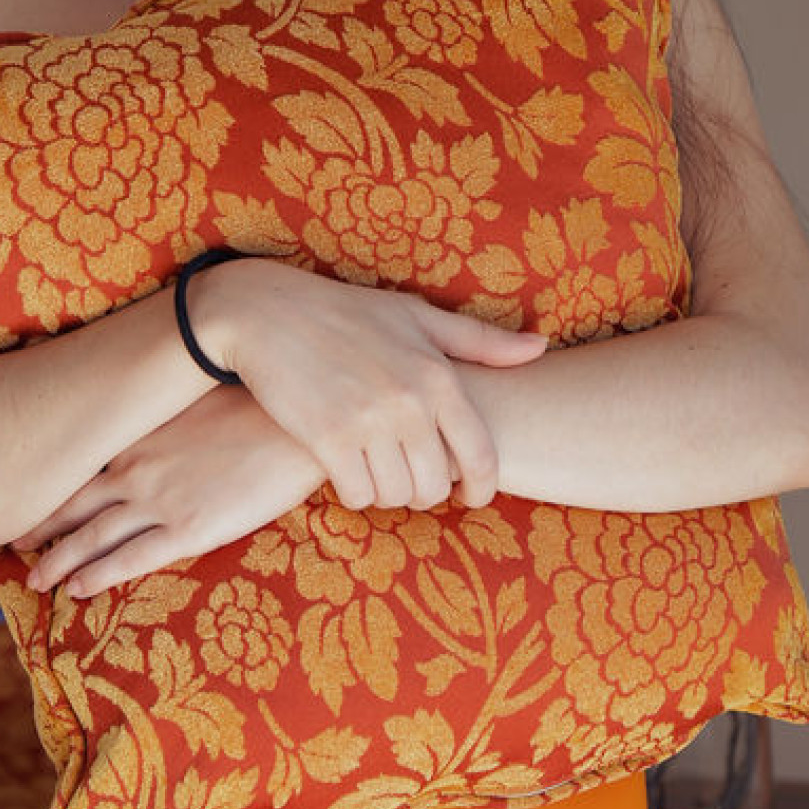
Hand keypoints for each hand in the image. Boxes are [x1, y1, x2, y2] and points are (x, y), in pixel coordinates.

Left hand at [18, 388, 324, 598]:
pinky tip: (77, 591)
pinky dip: (99, 577)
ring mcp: (161, 501)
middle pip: (74, 505)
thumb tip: (160, 425)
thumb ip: (170, 417)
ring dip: (59, 562)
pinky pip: (132, 559)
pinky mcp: (190, 530)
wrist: (298, 422)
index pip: (80, 465)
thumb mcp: (199, 398)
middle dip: (41, 529)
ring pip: (93, 537)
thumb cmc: (260, 403)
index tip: (27, 499)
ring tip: (35, 580)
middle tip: (13, 546)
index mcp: (141, 434)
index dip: (50, 487)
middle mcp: (138, 468)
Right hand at [187, 258, 546, 510]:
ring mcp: (369, 422)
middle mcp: (409, 402)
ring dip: (387, 492)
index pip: (480, 454)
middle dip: (424, 491)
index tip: (472, 497)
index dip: (482, 487)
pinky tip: (347, 471)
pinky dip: (354, 491)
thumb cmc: (347, 313)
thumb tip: (540, 348)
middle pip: (435, 485)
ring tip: (376, 471)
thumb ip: (480, 342)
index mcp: (438, 375)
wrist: (268, 312)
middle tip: (408, 479)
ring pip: (396, 494)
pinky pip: (358, 493)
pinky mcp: (328, 438)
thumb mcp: (417, 316)